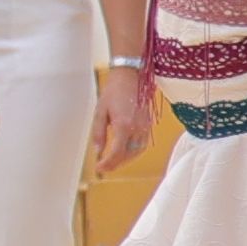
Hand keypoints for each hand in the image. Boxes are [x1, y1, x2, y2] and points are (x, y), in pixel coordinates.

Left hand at [86, 63, 153, 182]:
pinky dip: (134, 151)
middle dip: (116, 164)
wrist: (131, 77)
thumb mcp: (100, 111)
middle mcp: (137, 128)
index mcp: (124, 125)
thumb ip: (98, 132)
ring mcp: (145, 126)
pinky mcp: (148, 124)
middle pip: (128, 154)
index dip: (107, 163)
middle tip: (104, 168)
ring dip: (126, 159)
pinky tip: (125, 151)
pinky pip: (143, 143)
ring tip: (115, 162)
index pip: (116, 152)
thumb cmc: (114, 91)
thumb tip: (98, 149)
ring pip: (137, 151)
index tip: (99, 168)